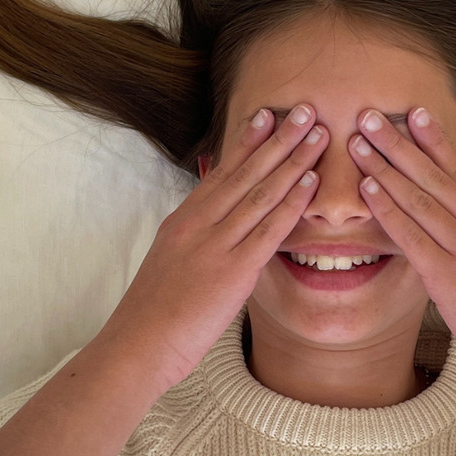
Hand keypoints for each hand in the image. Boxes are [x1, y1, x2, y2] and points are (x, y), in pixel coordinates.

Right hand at [99, 102, 327, 392]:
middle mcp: (200, 224)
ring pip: (261, 193)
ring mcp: (216, 244)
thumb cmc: (153, 314)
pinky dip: (291, 203)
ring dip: (293, 160)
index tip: (266, 115)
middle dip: (279, 139)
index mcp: (184, 220)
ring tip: (318, 134)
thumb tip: (213, 224)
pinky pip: (268, 230)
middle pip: (246, 172)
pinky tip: (311, 184)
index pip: (222, 172)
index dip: (247, 142)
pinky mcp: (233, 270)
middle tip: (304, 110)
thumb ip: (193, 238)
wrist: (137, 345)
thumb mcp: (169, 262)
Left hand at [346, 106, 455, 390]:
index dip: (434, 140)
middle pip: (433, 175)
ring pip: (418, 197)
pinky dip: (387, 209)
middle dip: (398, 142)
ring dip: (384, 167)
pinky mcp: (447, 276)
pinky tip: (366, 190)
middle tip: (370, 115)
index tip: (414, 112)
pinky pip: (411, 235)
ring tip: (357, 143)